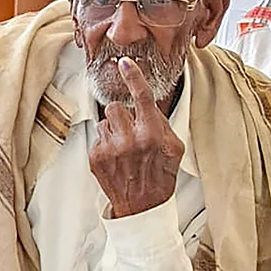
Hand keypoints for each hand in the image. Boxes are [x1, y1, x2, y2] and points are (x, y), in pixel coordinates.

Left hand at [88, 56, 184, 218]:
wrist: (142, 206)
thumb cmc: (160, 177)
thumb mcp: (173, 149)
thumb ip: (162, 124)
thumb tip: (149, 104)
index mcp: (151, 135)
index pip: (141, 97)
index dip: (133, 77)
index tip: (125, 63)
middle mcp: (129, 140)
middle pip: (115, 107)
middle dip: (122, 116)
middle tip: (131, 131)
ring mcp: (110, 149)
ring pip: (105, 121)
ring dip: (113, 130)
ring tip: (124, 148)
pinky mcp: (96, 156)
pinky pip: (98, 136)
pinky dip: (106, 143)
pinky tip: (116, 157)